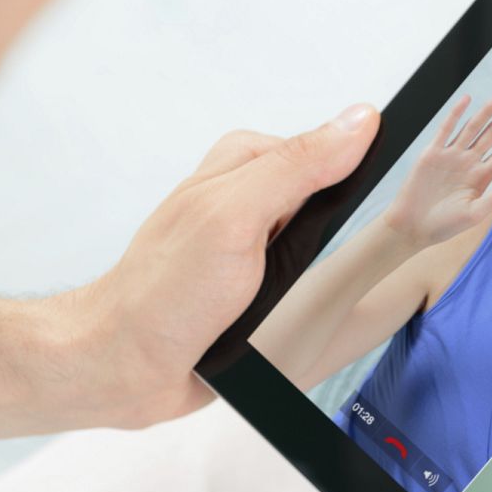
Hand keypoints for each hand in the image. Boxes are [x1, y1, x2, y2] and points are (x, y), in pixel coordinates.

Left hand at [63, 104, 379, 427]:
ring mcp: (252, 247)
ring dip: (314, 282)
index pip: (325, 150)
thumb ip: (296, 167)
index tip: (365, 202)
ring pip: (323, 254)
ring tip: (278, 301)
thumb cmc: (161, 293)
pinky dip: (300, 310)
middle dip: (331, 239)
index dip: (352, 176)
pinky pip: (304, 293)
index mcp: (242, 165)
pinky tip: (279, 322)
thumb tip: (358, 123)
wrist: (126, 368)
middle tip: (296, 265)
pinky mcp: (256, 290)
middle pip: (331, 206)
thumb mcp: (236, 216)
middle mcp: (248, 201)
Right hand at [382, 93, 491, 248]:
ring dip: (487, 111)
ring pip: (473, 127)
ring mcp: (451, 155)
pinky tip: (467, 100)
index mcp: (483, 176)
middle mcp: (470, 162)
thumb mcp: (475, 213)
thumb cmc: (444, 225)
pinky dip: (455, 114)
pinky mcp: (432, 153)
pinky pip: (446, 129)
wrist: (413, 226)